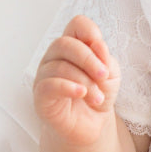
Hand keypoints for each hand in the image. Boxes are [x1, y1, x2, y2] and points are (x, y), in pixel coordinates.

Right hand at [33, 16, 119, 146]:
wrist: (92, 126)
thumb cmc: (98, 95)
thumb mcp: (110, 74)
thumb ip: (104, 57)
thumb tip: (96, 45)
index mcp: (73, 47)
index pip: (76, 25)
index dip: (90, 32)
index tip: (102, 49)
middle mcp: (55, 57)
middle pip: (65, 43)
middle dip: (89, 59)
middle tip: (103, 75)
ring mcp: (44, 76)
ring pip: (59, 67)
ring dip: (85, 81)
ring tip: (97, 98)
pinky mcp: (40, 96)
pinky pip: (48, 85)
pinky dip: (68, 87)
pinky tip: (81, 94)